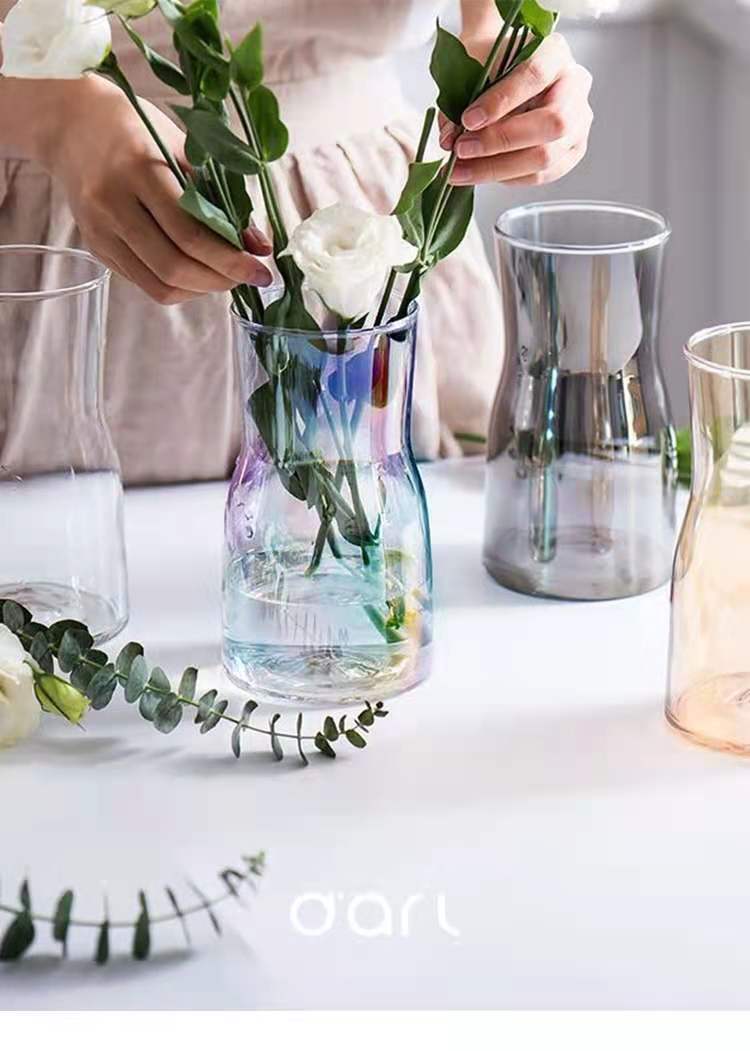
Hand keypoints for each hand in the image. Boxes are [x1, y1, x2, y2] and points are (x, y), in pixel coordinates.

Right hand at [42, 77, 272, 304]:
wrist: (72, 123)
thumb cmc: (138, 130)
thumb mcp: (185, 150)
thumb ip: (223, 198)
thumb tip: (260, 246)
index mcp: (139, 171)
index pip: (190, 235)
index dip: (231, 261)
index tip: (261, 272)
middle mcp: (113, 205)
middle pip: (174, 267)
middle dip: (219, 281)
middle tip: (245, 277)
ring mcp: (100, 230)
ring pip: (158, 284)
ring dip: (200, 289)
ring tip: (223, 276)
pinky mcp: (95, 247)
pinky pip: (143, 282)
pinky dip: (178, 285)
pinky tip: (196, 272)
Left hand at [441, 34, 592, 187]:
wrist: (499, 66)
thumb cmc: (489, 63)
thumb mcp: (473, 67)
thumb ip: (460, 100)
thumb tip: (450, 142)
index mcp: (555, 52)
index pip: (535, 75)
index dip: (501, 102)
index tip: (468, 120)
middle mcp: (575, 84)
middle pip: (551, 123)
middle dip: (501, 142)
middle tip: (462, 149)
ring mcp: (579, 120)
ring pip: (546, 156)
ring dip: (498, 168)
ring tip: (460, 171)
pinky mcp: (571, 150)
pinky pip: (542, 175)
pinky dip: (508, 178)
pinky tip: (481, 172)